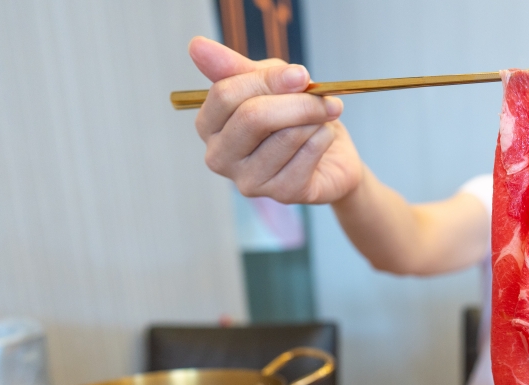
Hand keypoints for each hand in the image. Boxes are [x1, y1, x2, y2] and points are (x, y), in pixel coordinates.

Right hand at [189, 36, 362, 204]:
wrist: (331, 157)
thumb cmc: (293, 117)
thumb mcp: (267, 83)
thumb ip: (235, 68)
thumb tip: (196, 45)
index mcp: (209, 126)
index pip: (226, 94)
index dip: (268, 80)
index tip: (301, 74)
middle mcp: (220, 157)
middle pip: (253, 117)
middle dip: (296, 102)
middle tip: (325, 96)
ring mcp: (248, 181)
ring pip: (286, 136)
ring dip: (314, 119)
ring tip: (324, 117)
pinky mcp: (281, 195)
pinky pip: (307, 155)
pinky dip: (323, 138)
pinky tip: (324, 138)